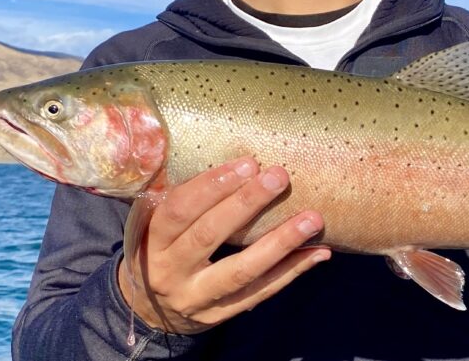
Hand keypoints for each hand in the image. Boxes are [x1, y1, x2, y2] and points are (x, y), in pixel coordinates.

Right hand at [117, 157, 329, 333]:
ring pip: (241, 271)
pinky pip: (261, 292)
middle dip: (246, 204)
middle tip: (279, 177)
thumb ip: (176, 197)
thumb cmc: (159, 249)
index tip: (247, 164)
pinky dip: (292, 272)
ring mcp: (197, 298)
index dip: (212, 186)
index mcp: (151, 242)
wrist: (149, 310)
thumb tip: (220, 154)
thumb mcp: (152, 224)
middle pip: (208, 236)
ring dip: (280, 243)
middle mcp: (170, 272)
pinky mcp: (221, 314)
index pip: (179, 211)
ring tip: (312, 219)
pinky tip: (319, 253)